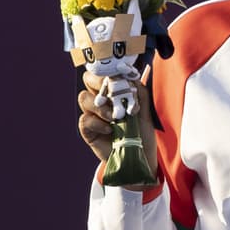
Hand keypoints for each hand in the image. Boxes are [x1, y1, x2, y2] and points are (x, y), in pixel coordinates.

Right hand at [78, 67, 158, 190]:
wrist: (140, 158)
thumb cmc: (142, 134)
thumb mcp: (146, 112)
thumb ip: (140, 94)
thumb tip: (133, 77)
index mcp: (113, 93)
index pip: (102, 73)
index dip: (106, 71)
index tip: (117, 76)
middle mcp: (100, 101)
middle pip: (87, 80)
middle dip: (98, 82)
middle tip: (112, 92)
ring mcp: (93, 115)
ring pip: (83, 98)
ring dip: (100, 106)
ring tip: (115, 117)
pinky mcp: (88, 131)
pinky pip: (84, 119)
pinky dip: (97, 122)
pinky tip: (109, 130)